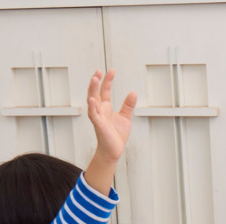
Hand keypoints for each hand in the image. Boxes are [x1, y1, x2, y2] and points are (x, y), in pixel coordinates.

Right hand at [83, 69, 136, 194]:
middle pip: (96, 92)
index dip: (107, 80)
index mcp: (106, 107)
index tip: (111, 70)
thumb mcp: (125, 117)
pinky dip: (92, 107)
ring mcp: (98, 117)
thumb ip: (128, 105)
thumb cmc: (117, 135)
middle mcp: (100, 110)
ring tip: (94, 79)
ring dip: (92, 90)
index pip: (105, 91)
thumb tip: (133, 92)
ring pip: (92, 101)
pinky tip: (92, 100)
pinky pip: (94, 115)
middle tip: (98, 71)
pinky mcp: (99, 126)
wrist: (114, 150)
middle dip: (96, 82)